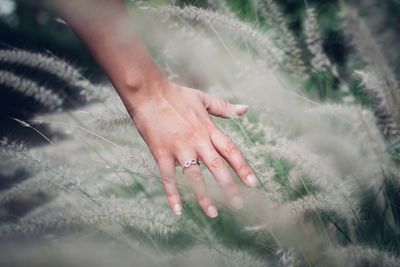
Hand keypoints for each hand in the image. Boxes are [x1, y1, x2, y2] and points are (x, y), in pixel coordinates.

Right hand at [125, 79, 257, 216]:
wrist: (148, 92)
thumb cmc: (176, 95)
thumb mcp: (203, 99)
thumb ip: (225, 107)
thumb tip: (246, 109)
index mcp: (208, 129)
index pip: (230, 150)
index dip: (243, 167)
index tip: (253, 184)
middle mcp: (197, 140)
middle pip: (217, 166)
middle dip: (229, 187)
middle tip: (238, 204)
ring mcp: (178, 148)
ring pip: (194, 176)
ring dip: (204, 196)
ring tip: (213, 213)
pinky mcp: (161, 152)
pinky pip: (168, 177)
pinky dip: (172, 194)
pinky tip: (178, 210)